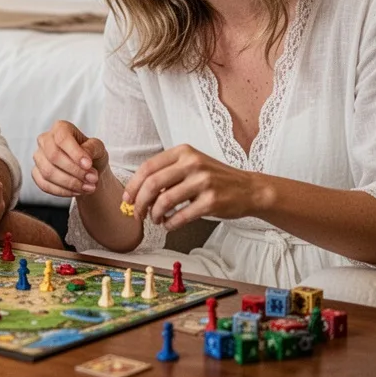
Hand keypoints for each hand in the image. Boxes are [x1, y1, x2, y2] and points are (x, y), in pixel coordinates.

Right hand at [31, 120, 106, 197]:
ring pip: (48, 172)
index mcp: (60, 128)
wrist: (88, 169)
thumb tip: (84, 158)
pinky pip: (44, 185)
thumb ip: (92, 148)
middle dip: (75, 171)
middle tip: (92, 179)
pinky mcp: (36, 173)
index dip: (75, 153)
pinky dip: (62, 191)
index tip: (88, 165)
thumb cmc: (91, 154)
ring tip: (88, 187)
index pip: (62, 138)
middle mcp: (45, 140)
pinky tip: (77, 191)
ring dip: (70, 183)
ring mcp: (38, 156)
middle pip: (53, 156)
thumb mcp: (98, 147)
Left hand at [123, 144, 256, 230]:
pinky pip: (180, 216)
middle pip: (152, 184)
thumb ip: (167, 173)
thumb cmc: (214, 178)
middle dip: (139, 202)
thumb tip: (136, 193)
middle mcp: (193, 163)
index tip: (127, 199)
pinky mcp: (211, 201)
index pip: (148, 167)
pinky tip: (169, 224)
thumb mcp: (192, 165)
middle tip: (137, 214)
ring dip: (154, 214)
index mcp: (184, 152)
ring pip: (164, 201)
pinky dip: (170, 223)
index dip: (133, 185)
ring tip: (156, 219)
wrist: (248, 188)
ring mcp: (203, 182)